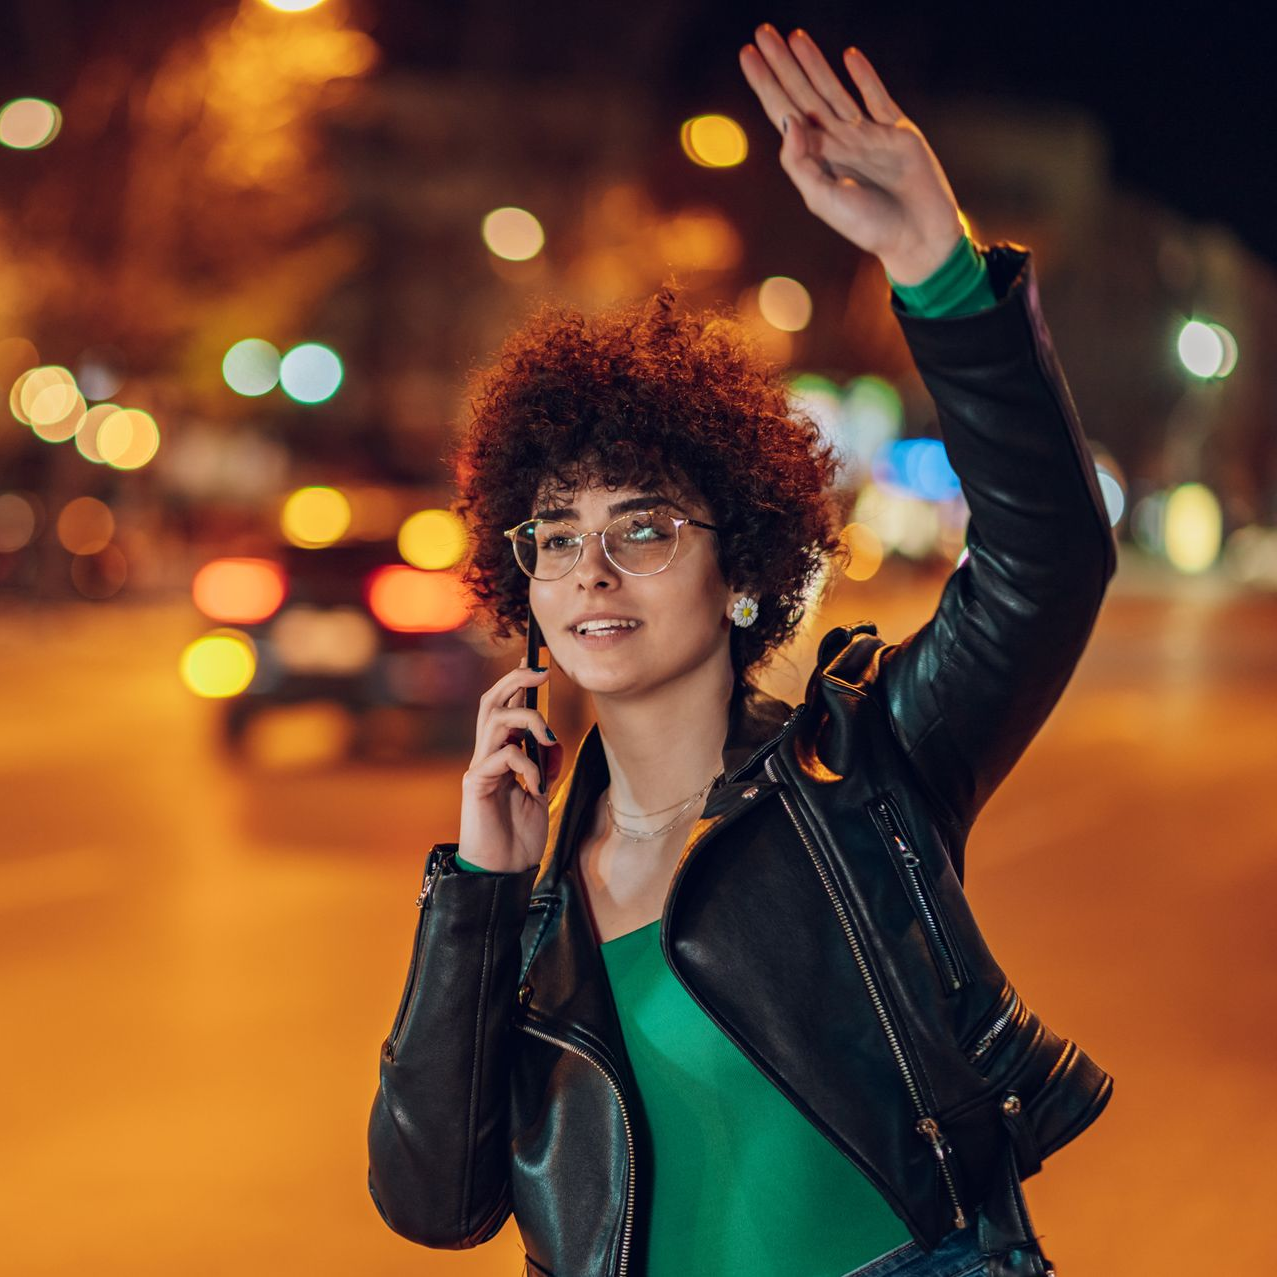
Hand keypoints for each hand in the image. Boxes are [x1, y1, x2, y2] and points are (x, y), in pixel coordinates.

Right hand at [457, 657, 563, 872]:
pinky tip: (537, 787)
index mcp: (502, 753)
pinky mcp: (476, 784)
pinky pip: (502, 756)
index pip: (505, 707)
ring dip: (528, 720)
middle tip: (541, 672)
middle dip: (516, 679)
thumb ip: (544, 765)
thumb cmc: (519, 836)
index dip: (517, 681)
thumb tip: (552, 741)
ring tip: (549, 739)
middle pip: (492, 701)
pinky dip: (527, 765)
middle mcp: (487, 754)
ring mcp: (480, 767)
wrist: (503, 872)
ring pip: (495, 719)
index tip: (536, 661)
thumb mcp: (541, 793)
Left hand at [739, 25, 964, 284]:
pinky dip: (865, 77)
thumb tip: (788, 119)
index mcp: (817, 159)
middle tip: (762, 33)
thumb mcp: (823, 200)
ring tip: (795, 36)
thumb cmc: (869, 227)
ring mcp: (868, 135)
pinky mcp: (899, 132)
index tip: (748, 55)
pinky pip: (878, 97)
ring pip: (835, 89)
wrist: (918, 237)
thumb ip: (800, 163)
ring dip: (814, 62)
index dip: (765, 84)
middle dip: (782, 64)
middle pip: (803, 94)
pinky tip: (849, 56)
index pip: (784, 113)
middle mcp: (838, 143)